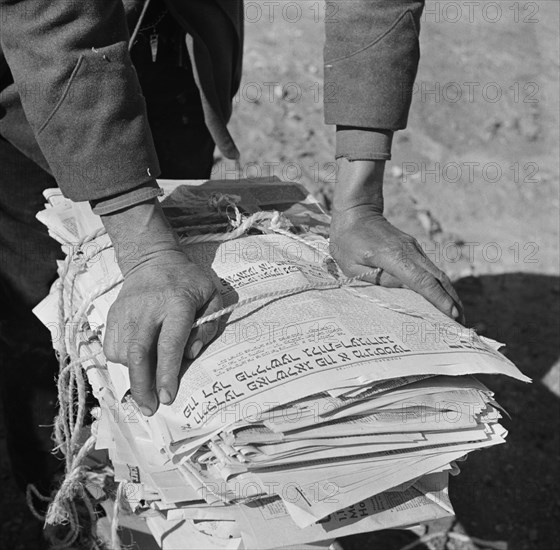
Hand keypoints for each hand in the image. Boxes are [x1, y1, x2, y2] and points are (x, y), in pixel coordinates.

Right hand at [101, 200, 221, 415]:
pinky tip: (135, 364)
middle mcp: (148, 309)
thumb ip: (209, 324)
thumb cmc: (188, 281)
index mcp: (177, 303)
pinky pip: (111, 347)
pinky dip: (122, 362)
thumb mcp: (211, 295)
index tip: (167, 397)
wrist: (152, 260)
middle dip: (142, 386)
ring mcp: (127, 312)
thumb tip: (191, 353)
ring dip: (133, 376)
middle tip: (149, 408)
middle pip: (139, 353)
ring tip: (145, 387)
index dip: (167, 373)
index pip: (170, 343)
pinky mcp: (112, 315)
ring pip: (123, 353)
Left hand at [330, 158, 463, 321]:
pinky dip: (440, 286)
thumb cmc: (348, 241)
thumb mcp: (352, 266)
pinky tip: (443, 299)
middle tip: (462, 324)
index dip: (438, 299)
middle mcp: (409, 251)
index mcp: (393, 257)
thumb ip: (377, 280)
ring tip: (457, 316)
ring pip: (437, 274)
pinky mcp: (413, 250)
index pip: (421, 281)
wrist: (356, 212)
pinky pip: (430, 270)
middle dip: (452, 301)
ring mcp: (414, 249)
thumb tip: (402, 289)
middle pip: (437, 278)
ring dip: (449, 294)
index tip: (452, 314)